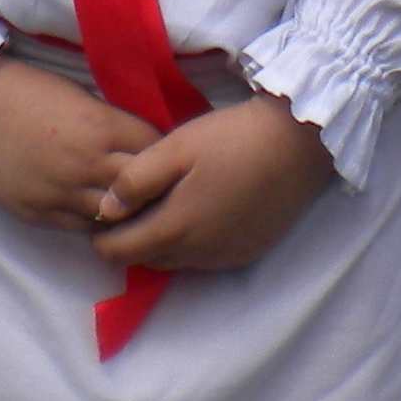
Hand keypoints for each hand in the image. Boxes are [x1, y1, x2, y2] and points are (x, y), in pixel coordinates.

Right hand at [0, 55, 158, 232]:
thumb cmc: (20, 88)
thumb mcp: (76, 95)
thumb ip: (109, 123)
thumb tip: (139, 142)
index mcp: (100, 126)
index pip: (156, 148)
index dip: (162, 150)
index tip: (162, 150)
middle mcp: (86, 164)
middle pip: (143, 188)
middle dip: (152, 185)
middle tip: (156, 183)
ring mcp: (61, 194)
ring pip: (115, 216)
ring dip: (124, 210)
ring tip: (129, 203)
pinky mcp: (37, 213)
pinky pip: (81, 228)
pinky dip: (94, 220)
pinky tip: (96, 210)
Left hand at [91, 95, 335, 274]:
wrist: (299, 144)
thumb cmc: (232, 138)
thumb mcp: (175, 148)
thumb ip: (135, 180)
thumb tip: (105, 210)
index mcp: (175, 229)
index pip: (119, 253)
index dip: (101, 238)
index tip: (101, 214)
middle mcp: (199, 254)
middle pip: (148, 260)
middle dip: (132, 241)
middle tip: (132, 206)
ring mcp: (227, 256)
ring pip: (178, 262)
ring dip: (164, 243)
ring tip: (166, 206)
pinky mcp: (250, 251)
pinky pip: (207, 258)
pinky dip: (194, 243)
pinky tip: (201, 211)